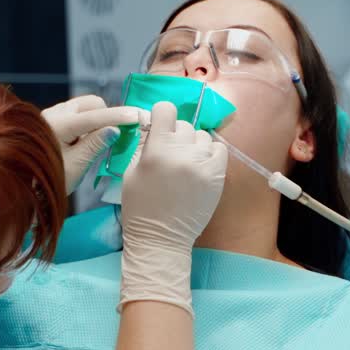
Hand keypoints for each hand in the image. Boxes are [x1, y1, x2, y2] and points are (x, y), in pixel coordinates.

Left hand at [42, 95, 141, 194]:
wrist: (24, 188)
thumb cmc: (50, 180)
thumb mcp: (76, 166)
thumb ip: (96, 145)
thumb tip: (115, 129)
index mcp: (59, 125)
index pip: (96, 116)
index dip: (119, 116)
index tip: (138, 116)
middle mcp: (54, 114)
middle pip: (92, 104)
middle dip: (107, 116)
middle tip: (113, 137)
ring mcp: (51, 115)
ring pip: (84, 107)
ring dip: (96, 121)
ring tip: (94, 144)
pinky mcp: (51, 121)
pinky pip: (76, 114)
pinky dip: (86, 124)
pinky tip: (83, 143)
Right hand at [118, 102, 227, 313]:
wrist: (161, 238)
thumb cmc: (141, 207)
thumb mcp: (131, 172)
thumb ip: (144, 145)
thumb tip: (154, 125)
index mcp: (156, 150)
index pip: (165, 110)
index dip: (161, 115)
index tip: (160, 126)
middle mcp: (181, 153)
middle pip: (184, 124)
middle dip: (176, 135)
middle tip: (171, 154)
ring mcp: (202, 164)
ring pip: (202, 136)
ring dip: (194, 145)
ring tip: (185, 163)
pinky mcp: (217, 175)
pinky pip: (219, 148)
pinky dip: (210, 153)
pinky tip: (200, 166)